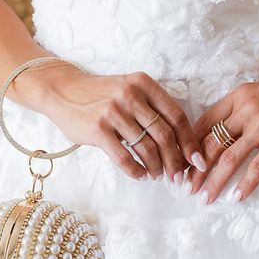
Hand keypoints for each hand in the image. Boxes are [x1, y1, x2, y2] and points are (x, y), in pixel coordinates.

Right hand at [41, 66, 206, 182]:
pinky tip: (140, 175)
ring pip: (146, 148)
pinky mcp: (98, 129)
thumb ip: (152, 107)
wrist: (62, 91)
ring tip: (157, 175)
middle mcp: (131, 95)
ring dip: (156, 167)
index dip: (189, 140)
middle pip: (164, 134)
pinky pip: (125, 157)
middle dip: (175, 160)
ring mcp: (114, 112)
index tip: (196, 159)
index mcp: (144, 83)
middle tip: (178, 176)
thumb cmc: (101, 95)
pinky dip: (136, 170)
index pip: (177, 115)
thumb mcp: (129, 89)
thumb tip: (180, 142)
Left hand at [185, 62, 258, 203]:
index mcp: (240, 94)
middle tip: (185, 187)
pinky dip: (245, 185)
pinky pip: (258, 168)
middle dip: (195, 169)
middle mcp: (246, 110)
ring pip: (229, 159)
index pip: (205, 122)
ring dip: (213, 182)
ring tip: (203, 199)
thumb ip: (257, 87)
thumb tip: (255, 86)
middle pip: (211, 144)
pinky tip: (235, 198)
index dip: (190, 144)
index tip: (183, 162)